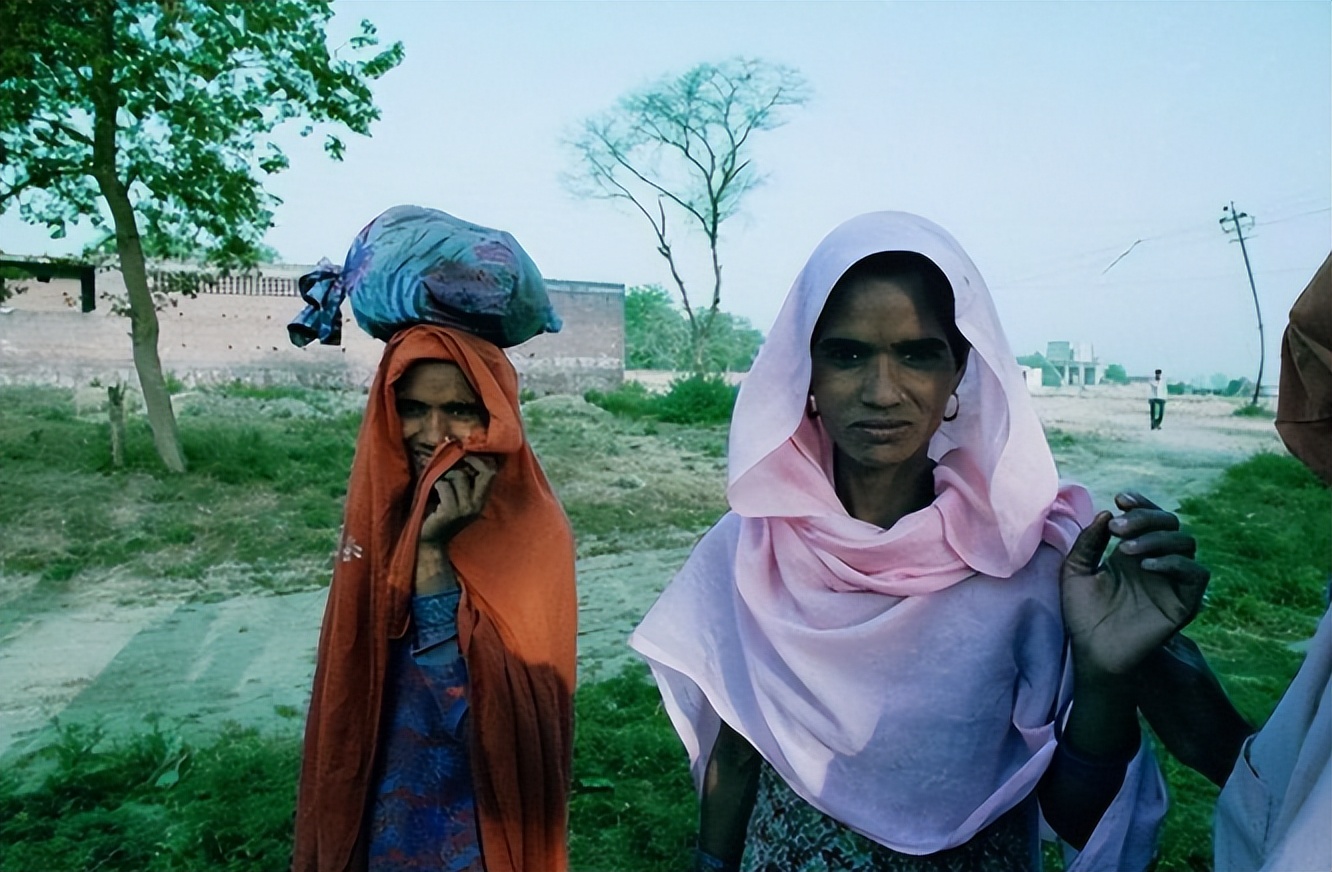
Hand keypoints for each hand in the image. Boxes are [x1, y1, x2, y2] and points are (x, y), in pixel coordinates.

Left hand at [419, 454, 499, 545]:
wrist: (430, 541)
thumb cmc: (439, 513)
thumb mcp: (456, 497)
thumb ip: (463, 479)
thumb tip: (461, 452)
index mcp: (481, 499)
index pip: (492, 471)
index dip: (482, 458)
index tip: (466, 452)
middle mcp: (477, 504)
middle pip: (485, 471)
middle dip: (469, 460)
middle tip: (454, 460)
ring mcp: (466, 508)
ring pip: (458, 475)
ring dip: (444, 476)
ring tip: (438, 486)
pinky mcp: (451, 511)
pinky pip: (444, 485)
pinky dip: (435, 486)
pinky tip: (433, 496)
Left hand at [1060, 492, 1210, 678]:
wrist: (1091, 651)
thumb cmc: (1082, 613)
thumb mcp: (1075, 570)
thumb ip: (1088, 541)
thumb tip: (1107, 513)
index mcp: (1133, 552)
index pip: (1150, 517)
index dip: (1140, 503)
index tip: (1120, 499)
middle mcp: (1157, 562)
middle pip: (1171, 523)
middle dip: (1146, 517)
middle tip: (1117, 527)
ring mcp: (1172, 581)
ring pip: (1186, 543)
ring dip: (1157, 538)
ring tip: (1124, 549)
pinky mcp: (1184, 603)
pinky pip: (1197, 575)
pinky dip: (1176, 563)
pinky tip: (1147, 566)